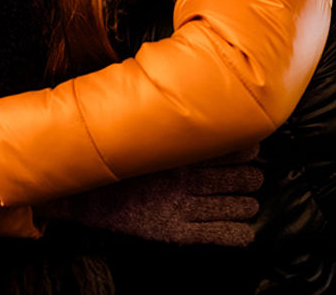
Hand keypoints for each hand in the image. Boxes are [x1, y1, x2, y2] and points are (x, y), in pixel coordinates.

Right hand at [40, 145, 262, 246]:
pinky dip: (238, 234)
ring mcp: (184, 207)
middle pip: (242, 177)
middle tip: (250, 177)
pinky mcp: (178, 232)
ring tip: (246, 202)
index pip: (231, 147)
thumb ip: (168, 125)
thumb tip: (194, 99)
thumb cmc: (115, 161)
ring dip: (247, 204)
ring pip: (238, 206)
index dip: (247, 148)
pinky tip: (242, 231)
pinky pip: (222, 235)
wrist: (84, 195)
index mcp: (180, 152)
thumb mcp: (142, 135)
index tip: (249, 147)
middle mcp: (187, 179)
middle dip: (251, 177)